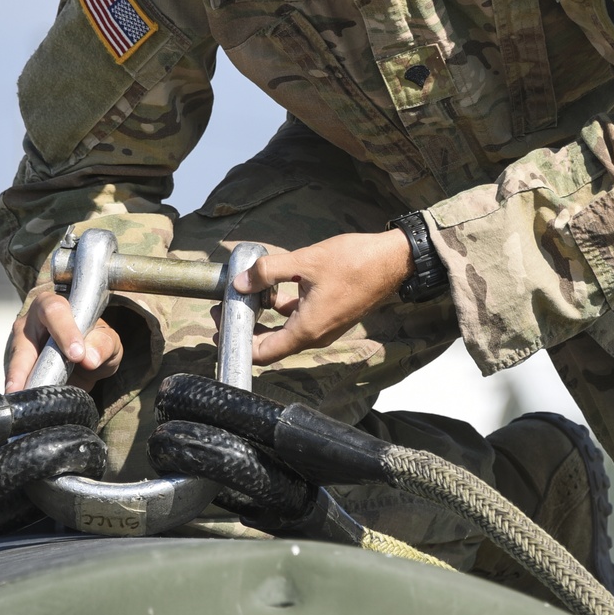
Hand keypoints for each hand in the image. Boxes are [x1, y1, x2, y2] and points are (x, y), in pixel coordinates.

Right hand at [5, 286, 123, 391]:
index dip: (65, 332)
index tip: (77, 354)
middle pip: (24, 342)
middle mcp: (31, 324)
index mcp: (54, 306)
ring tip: (18, 398)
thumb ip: (103, 344)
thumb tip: (90, 358)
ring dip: (17, 383)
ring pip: (15, 365)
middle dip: (22, 365)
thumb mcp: (107, 340)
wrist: (87, 360)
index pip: (55, 312)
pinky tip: (25, 405)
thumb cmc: (94, 340)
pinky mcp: (17, 369)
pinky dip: (23, 393)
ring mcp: (20, 347)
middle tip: (23, 385)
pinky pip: (17, 382)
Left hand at [232, 230, 412, 365]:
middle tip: (227, 306)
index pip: (263, 353)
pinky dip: (283, 306)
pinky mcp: (330, 315)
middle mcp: (315, 335)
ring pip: (285, 329)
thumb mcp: (306, 261)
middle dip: (246, 327)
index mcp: (307, 330)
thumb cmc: (355, 262)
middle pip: (271, 344)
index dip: (237, 342)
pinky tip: (274, 283)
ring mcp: (324, 326)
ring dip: (265, 313)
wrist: (393, 261)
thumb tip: (240, 282)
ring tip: (247, 290)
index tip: (221, 325)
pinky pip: (299, 318)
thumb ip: (269, 271)